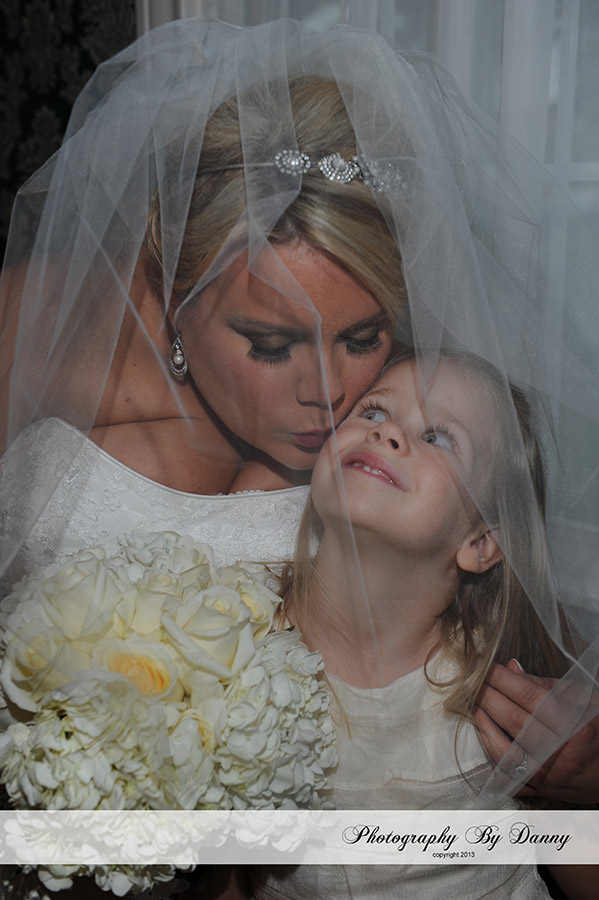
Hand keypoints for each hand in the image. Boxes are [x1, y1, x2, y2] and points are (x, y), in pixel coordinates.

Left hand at [475, 659, 598, 803]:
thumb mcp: (583, 700)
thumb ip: (545, 685)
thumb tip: (511, 668)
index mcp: (575, 724)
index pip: (528, 695)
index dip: (502, 678)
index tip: (485, 666)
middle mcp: (562, 752)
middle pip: (514, 720)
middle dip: (487, 697)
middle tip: (471, 681)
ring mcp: (551, 776)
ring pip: (506, 751)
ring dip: (484, 725)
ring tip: (473, 705)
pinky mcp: (543, 791)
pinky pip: (509, 775)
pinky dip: (492, 755)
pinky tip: (483, 735)